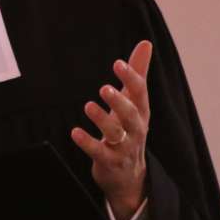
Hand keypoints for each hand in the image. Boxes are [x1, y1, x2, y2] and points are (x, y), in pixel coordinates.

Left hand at [70, 39, 151, 219]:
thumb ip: (138, 73)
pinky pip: (99, 153)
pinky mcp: (110, 163)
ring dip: (102, 120)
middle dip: (119, 101)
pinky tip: (74, 132)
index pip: (140, 93)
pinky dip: (87, 143)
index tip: (118, 63)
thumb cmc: (130, 130)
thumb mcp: (135, 103)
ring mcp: (124, 148)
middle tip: (104, 88)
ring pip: (116, 134)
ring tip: (88, 106)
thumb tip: (145, 43)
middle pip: (131, 115)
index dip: (131, 78)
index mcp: (141, 112)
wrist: (130, 176)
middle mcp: (136, 130)